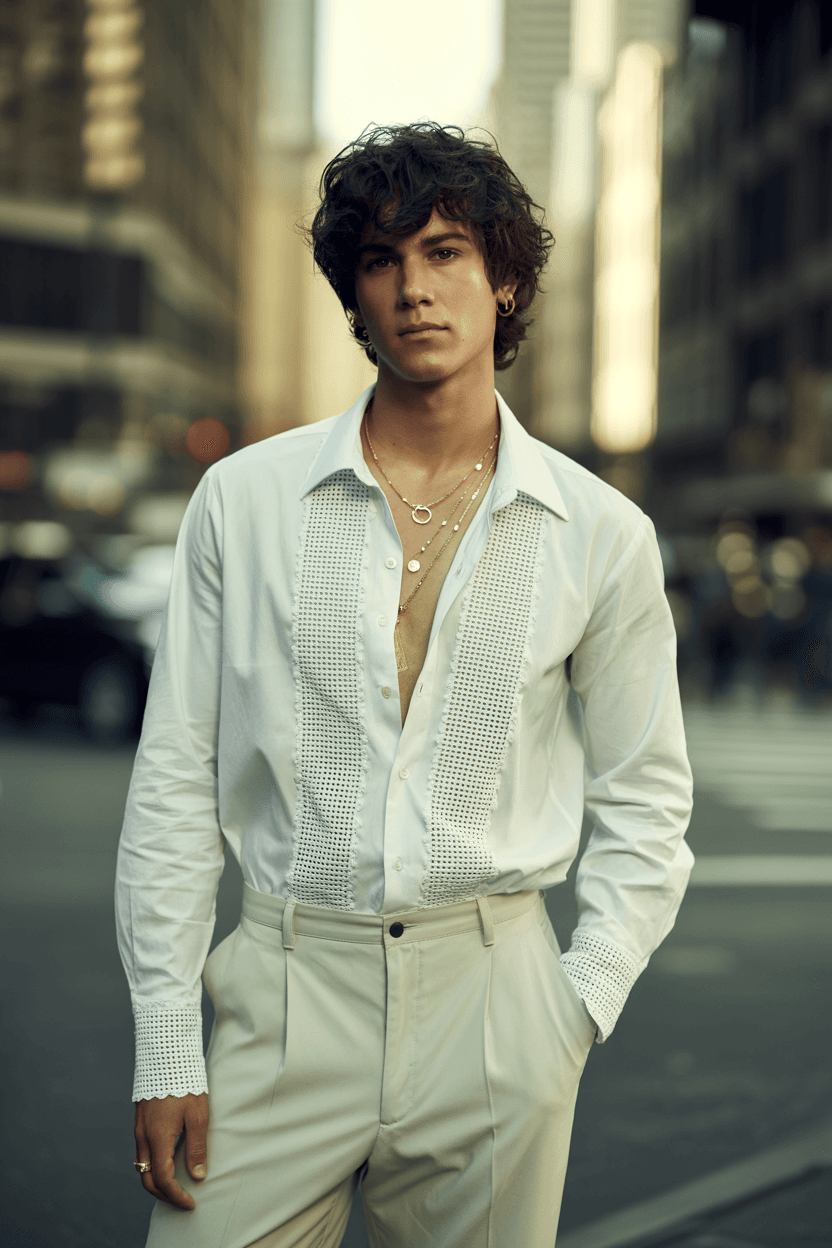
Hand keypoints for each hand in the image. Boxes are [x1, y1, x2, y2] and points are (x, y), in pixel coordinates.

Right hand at [133, 1093, 208, 1208]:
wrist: (166, 1055)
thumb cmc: (185, 1083)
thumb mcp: (198, 1115)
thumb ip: (197, 1147)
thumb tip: (197, 1175)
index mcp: (157, 1138)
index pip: (162, 1179)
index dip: (176, 1195)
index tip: (190, 1203)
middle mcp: (143, 1136)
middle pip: (147, 1178)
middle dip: (164, 1194)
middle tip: (182, 1200)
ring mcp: (139, 1129)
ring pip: (142, 1166)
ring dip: (156, 1181)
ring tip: (175, 1185)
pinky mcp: (140, 1121)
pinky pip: (142, 1152)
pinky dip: (152, 1166)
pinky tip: (167, 1162)